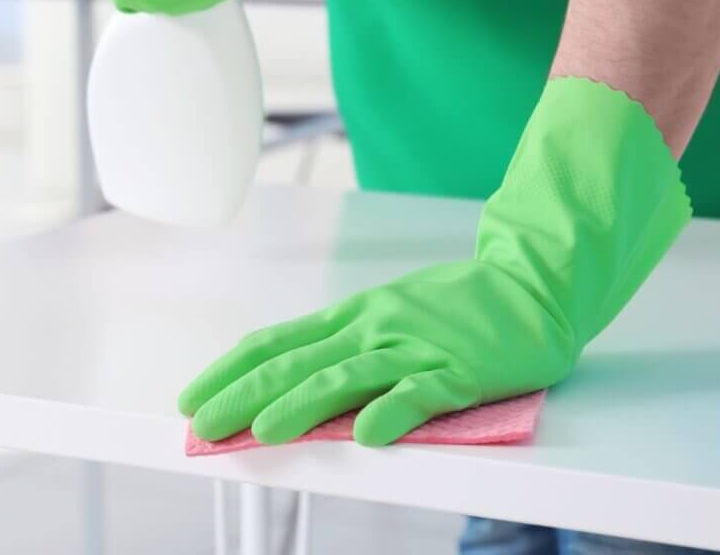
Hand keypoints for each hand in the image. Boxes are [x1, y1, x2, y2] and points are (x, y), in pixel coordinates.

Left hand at [179, 258, 571, 446]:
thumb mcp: (386, 314)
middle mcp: (373, 328)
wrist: (525, 285)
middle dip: (246, 393)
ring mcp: (414, 346)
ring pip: (347, 376)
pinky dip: (394, 411)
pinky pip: (422, 392)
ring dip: (302, 405)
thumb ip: (345, 346)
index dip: (231, 370)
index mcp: (352, 317)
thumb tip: (289, 380)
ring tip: (263, 432)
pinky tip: (370, 435)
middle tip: (204, 423)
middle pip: (299, 362)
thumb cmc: (452, 305)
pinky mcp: (459, 370)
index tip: (193, 396)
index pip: (278, 342)